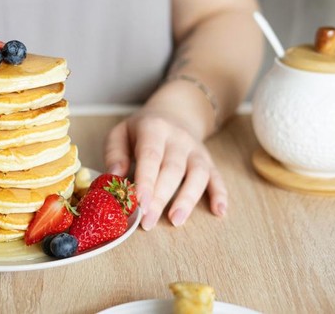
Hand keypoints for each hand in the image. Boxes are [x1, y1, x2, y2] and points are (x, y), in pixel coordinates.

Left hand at [103, 110, 226, 229]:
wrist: (173, 113)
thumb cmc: (141, 131)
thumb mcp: (120, 133)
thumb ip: (115, 154)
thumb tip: (113, 178)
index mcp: (153, 129)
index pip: (150, 156)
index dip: (146, 181)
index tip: (139, 203)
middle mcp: (178, 138)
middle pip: (172, 169)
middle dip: (161, 197)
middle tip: (148, 221)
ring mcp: (196, 149)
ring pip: (198, 174)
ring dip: (188, 198)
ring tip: (176, 221)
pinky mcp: (209, 160)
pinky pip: (217, 176)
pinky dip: (220, 194)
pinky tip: (219, 212)